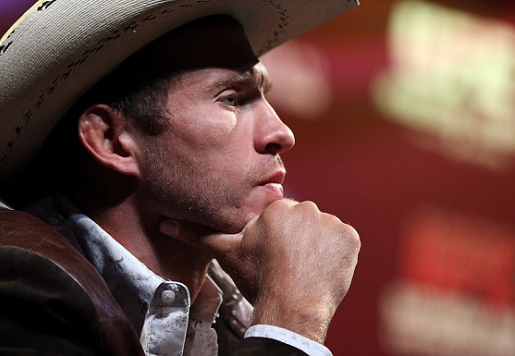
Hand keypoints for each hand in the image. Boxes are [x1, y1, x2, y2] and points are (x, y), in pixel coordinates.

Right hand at [159, 199, 359, 343]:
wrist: (292, 306)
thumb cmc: (258, 278)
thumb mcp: (226, 254)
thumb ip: (198, 235)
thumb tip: (164, 225)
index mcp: (275, 207)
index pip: (278, 216)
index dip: (275, 237)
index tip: (272, 254)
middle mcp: (305, 207)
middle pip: (301, 221)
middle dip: (296, 239)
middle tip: (287, 262)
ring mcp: (330, 222)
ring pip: (322, 230)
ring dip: (317, 245)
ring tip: (304, 267)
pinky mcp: (350, 238)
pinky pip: (343, 240)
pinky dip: (336, 253)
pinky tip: (322, 268)